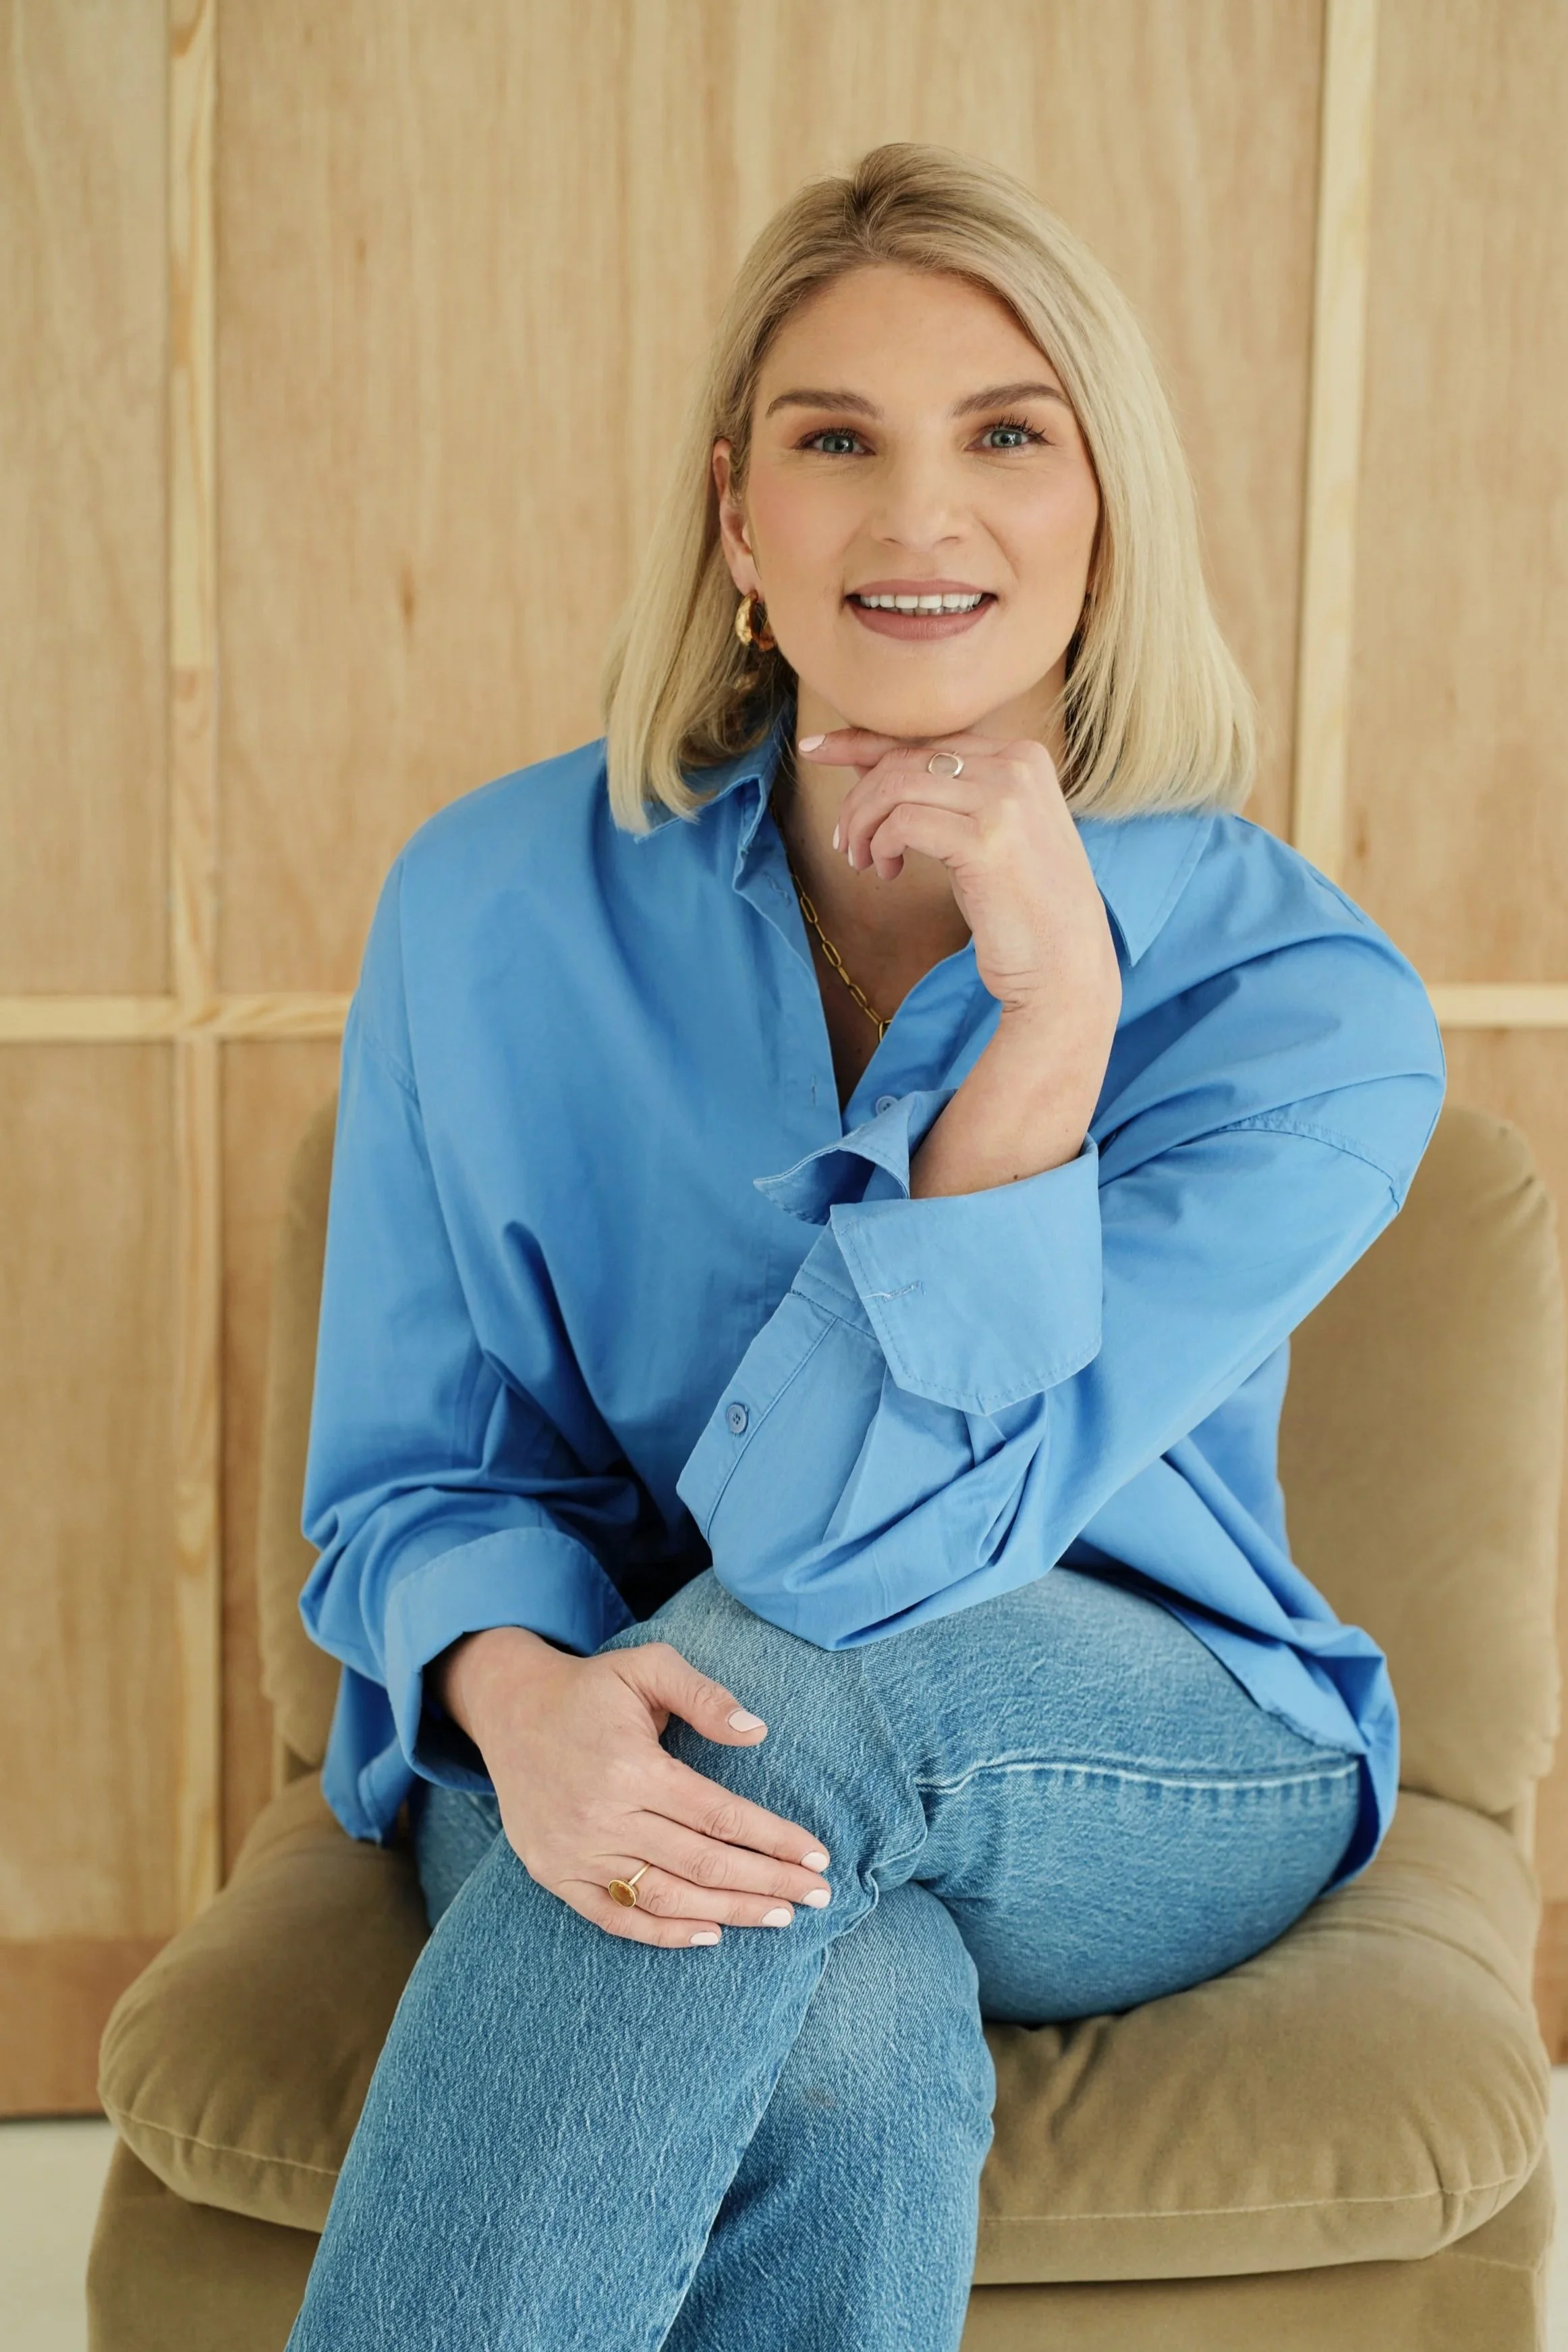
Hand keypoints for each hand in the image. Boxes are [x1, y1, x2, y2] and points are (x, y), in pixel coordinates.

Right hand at [435, 1626, 832, 1948]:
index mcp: (632, 1768)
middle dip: (768, 1883)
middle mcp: (603, 1817)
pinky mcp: (554, 1874)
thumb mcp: (648, 1666)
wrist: (509, 1710)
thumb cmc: (591, 1689)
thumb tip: (756, 1731)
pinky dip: (664, 1933)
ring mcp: (575, 1853)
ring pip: (666, 1897)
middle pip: (703, 1863)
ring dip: (730, 1912)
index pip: (720, 1815)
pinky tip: (711, 1935)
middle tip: (817, 1896)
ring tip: (779, 1917)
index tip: (818, 1856)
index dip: (775, 1840)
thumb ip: (704, 1695)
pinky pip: (616, 1917)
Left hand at [804, 726, 1120, 1038]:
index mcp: (1022, 758)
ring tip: (862, 861)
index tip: (815, 750)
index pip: (926, 739)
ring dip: (863, 824)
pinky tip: (886, 872)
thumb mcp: (981, 834)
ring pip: (896, 785)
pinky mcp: (987, 840)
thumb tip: (865, 762)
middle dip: (858, 799)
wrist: (1066, 968)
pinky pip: (903, 822)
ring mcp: (1005, 800)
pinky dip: (881, 845)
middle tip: (847, 844)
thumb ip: (937, 794)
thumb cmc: (1021, 907)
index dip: (862, 744)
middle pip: (904, 760)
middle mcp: (1017, 768)